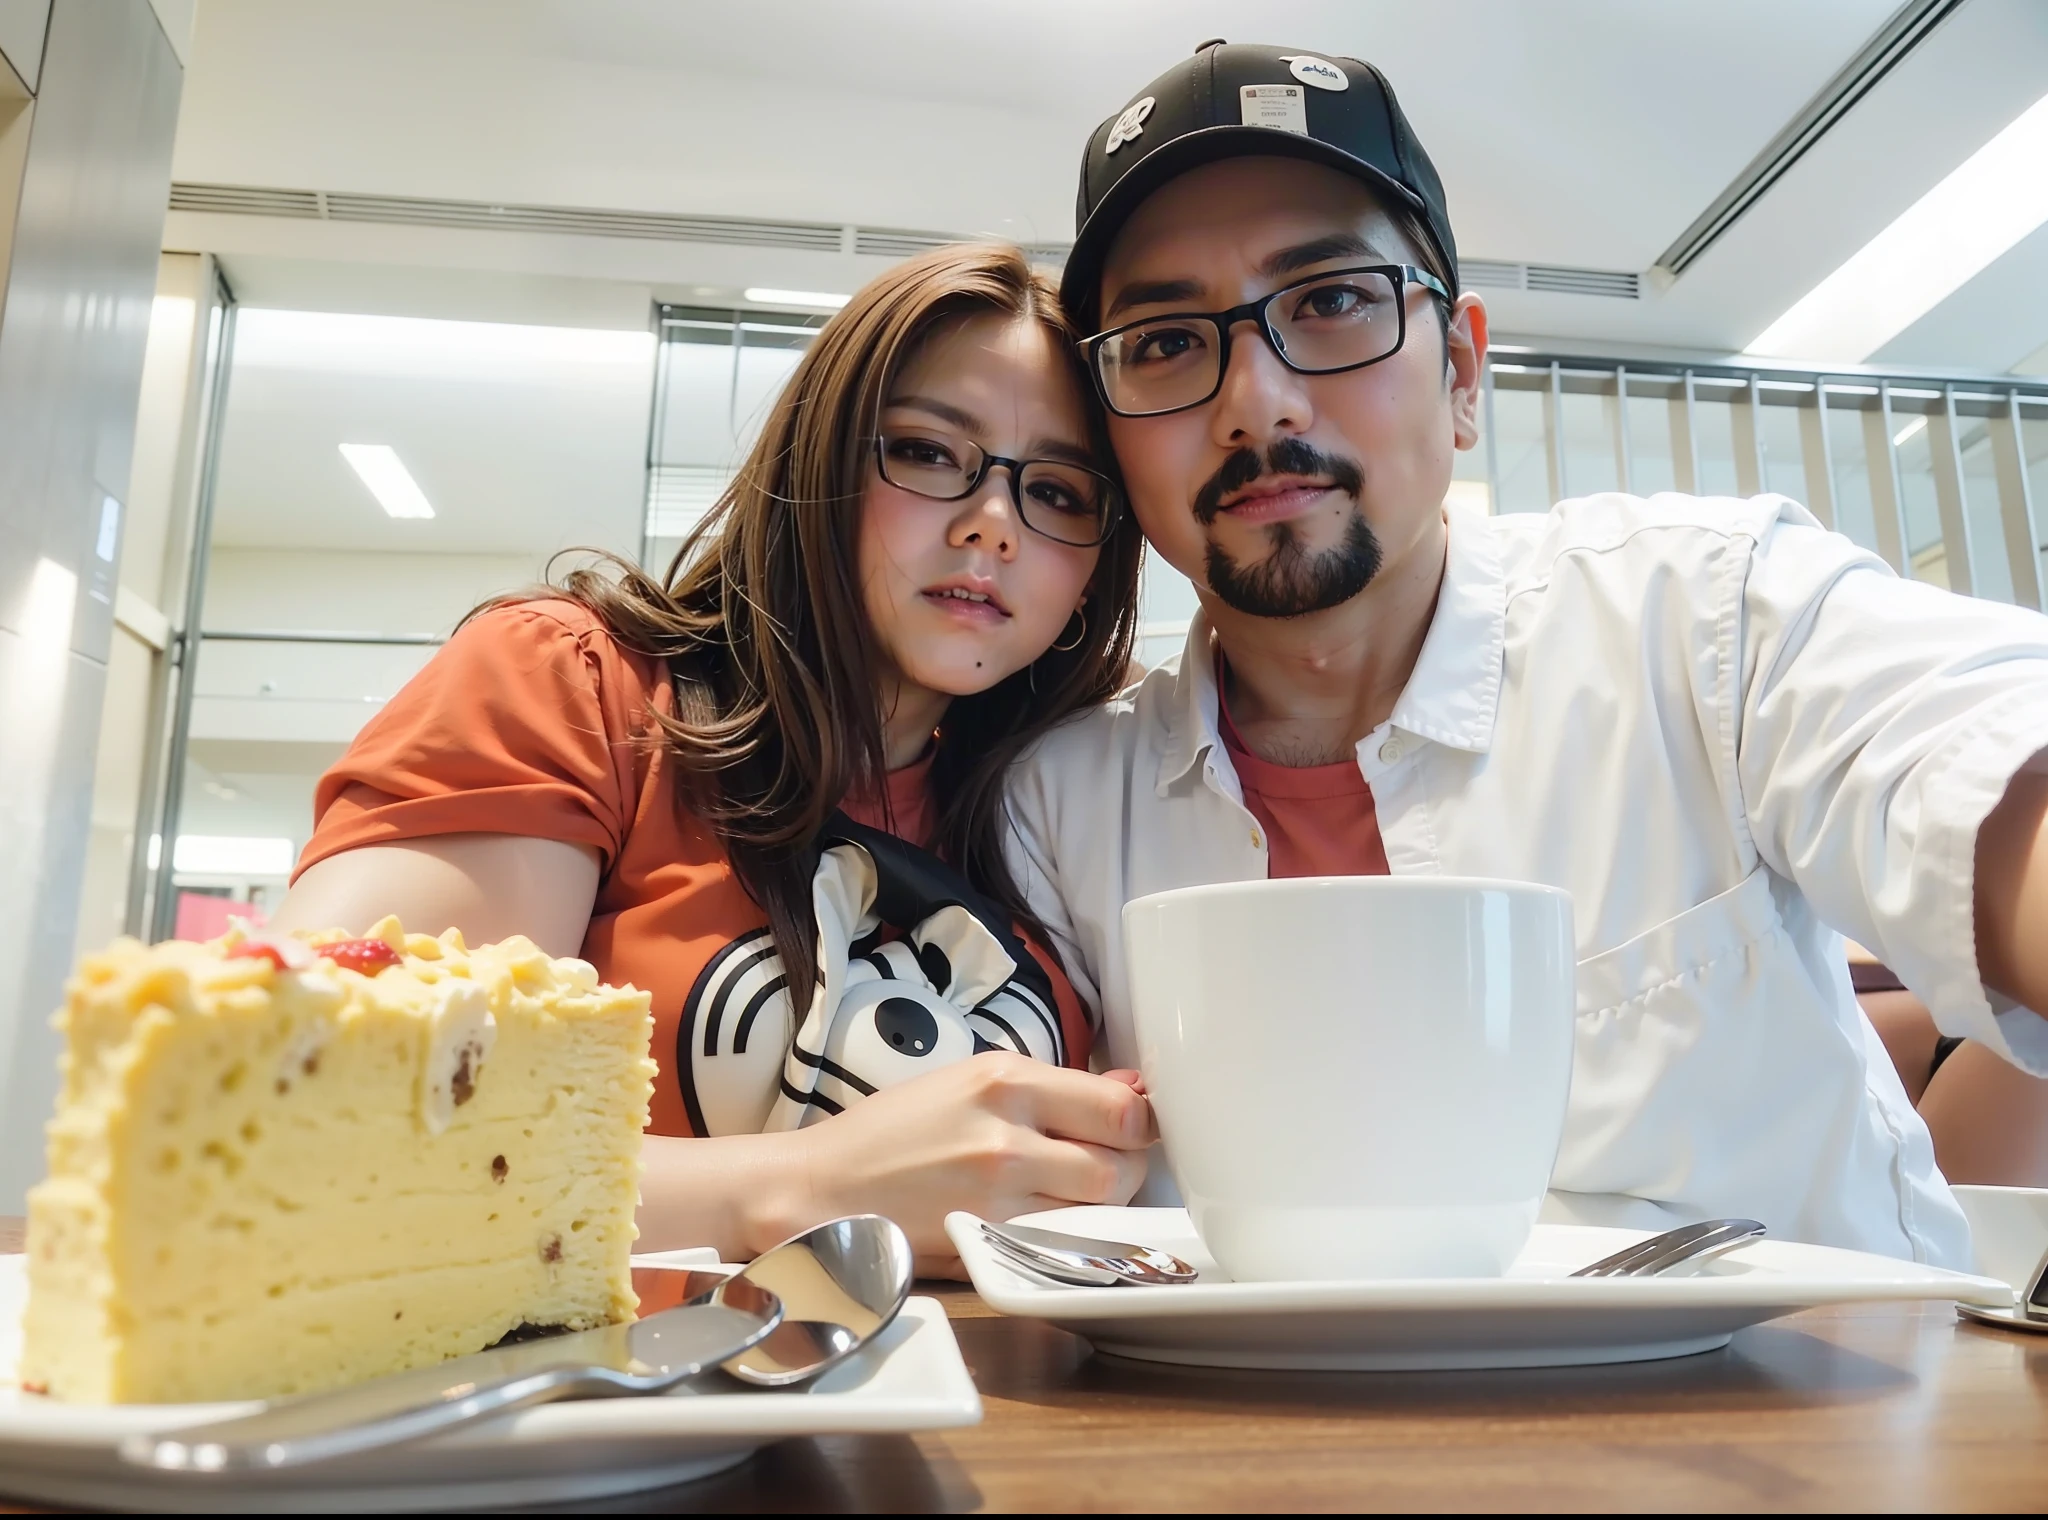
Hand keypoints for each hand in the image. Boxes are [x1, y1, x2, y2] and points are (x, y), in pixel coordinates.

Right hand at [784, 1052, 1156, 1276]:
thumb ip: (1050, 1089)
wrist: (821, 1188)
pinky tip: (1048, 1220)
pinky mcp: (986, 1242)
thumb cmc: (892, 1133)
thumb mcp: (969, 1083)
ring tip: (1074, 1192)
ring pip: (1097, 1207)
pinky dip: (1068, 1232)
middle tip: (1108, 1162)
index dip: (1142, 1121)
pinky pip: (1059, 1239)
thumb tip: (1128, 1091)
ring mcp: (997, 1196)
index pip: (1118, 1108)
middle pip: (1119, 1162)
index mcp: (1003, 1080)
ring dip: (1102, 1202)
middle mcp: (1006, 1135)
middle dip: (1127, 1164)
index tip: (1137, 1125)